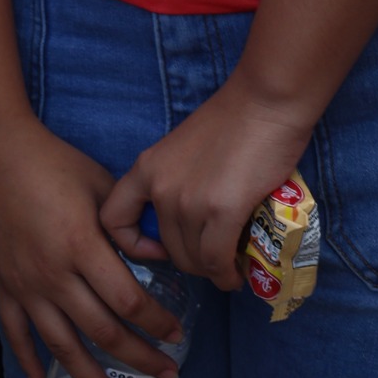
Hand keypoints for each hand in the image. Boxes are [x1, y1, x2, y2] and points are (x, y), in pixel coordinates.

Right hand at [0, 115, 185, 377]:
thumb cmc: (52, 161)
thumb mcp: (100, 183)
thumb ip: (128, 225)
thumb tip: (162, 255)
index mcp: (81, 245)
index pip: (128, 300)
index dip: (157, 323)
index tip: (178, 335)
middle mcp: (53, 274)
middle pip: (103, 332)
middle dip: (140, 358)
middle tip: (168, 376)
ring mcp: (25, 285)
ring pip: (63, 347)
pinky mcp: (3, 284)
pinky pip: (15, 333)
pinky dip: (27, 361)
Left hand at [100, 72, 313, 291]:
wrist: (264, 101)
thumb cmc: (232, 120)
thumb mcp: (183, 150)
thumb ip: (176, 181)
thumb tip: (187, 223)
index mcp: (146, 168)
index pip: (113, 220)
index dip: (132, 244)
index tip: (159, 247)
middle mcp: (161, 187)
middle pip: (166, 248)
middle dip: (190, 261)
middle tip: (212, 258)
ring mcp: (189, 201)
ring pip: (193, 260)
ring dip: (211, 270)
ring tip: (228, 267)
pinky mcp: (222, 210)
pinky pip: (217, 261)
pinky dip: (226, 275)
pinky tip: (236, 274)